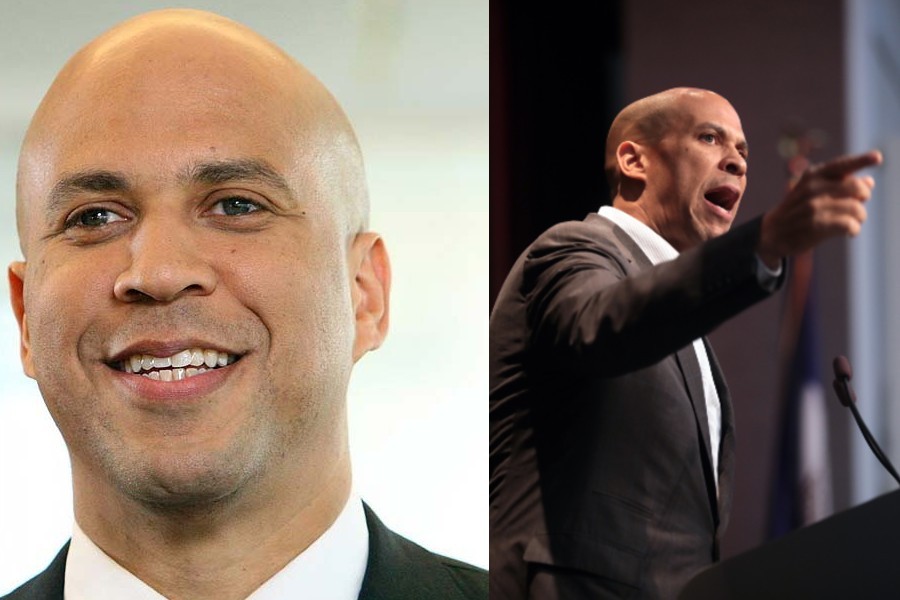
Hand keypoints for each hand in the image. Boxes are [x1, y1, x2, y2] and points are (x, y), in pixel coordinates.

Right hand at [757, 150, 882, 267]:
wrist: (771, 232)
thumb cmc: (798, 211)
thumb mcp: (814, 191)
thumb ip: (840, 184)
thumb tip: (869, 182)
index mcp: (813, 175)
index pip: (842, 165)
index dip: (862, 160)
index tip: (878, 158)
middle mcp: (813, 187)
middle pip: (857, 188)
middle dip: (863, 198)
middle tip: (857, 205)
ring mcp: (814, 206)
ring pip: (856, 208)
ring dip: (860, 217)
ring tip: (853, 222)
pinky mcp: (816, 225)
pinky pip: (849, 225)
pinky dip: (854, 229)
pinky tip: (850, 231)